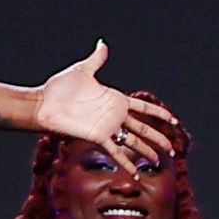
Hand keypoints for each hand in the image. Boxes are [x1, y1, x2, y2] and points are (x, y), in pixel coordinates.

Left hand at [34, 42, 176, 161]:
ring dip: (146, 152)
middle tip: (171, 149)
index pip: (143, 108)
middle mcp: (114, 116)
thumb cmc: (60, 88)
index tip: (173, 120)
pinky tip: (135, 174)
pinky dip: (126, 164)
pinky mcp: (97, 137)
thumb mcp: (82, 70)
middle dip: (157, 138)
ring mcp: (107, 128)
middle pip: (142, 129)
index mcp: (115, 99)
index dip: (158, 113)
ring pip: (132, 143)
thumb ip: (96, 60)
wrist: (44, 104)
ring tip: (158, 162)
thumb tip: (102, 44)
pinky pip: (115, 153)